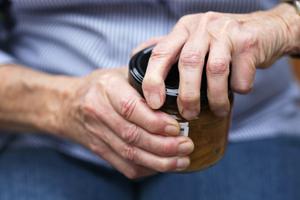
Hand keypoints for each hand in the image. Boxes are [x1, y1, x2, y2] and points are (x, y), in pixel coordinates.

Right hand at [57, 68, 193, 178]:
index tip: (177, 127)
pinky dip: (147, 169)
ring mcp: (97, 134)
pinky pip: (124, 166)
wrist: (67, 105)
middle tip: (187, 146)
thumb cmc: (101, 86)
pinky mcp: (99, 150)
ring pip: (129, 154)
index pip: (130, 108)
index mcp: (106, 88)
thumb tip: (179, 90)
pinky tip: (164, 166)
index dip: (154, 121)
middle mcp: (98, 112)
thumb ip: (145, 80)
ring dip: (159, 161)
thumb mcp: (120, 73)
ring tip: (182, 160)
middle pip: (132, 135)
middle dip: (163, 145)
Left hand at [141, 4, 296, 119]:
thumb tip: (138, 56)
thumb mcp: (193, 39)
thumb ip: (170, 49)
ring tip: (217, 110)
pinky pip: (241, 74)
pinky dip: (239, 88)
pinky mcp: (249, 41)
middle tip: (189, 115)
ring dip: (215, 97)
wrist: (265, 29)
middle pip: (188, 63)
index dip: (153, 80)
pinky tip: (238, 89)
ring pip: (215, 70)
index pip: (160, 52)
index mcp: (184, 29)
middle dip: (187, 95)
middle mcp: (202, 26)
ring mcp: (227, 31)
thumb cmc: (222, 41)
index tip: (153, 104)